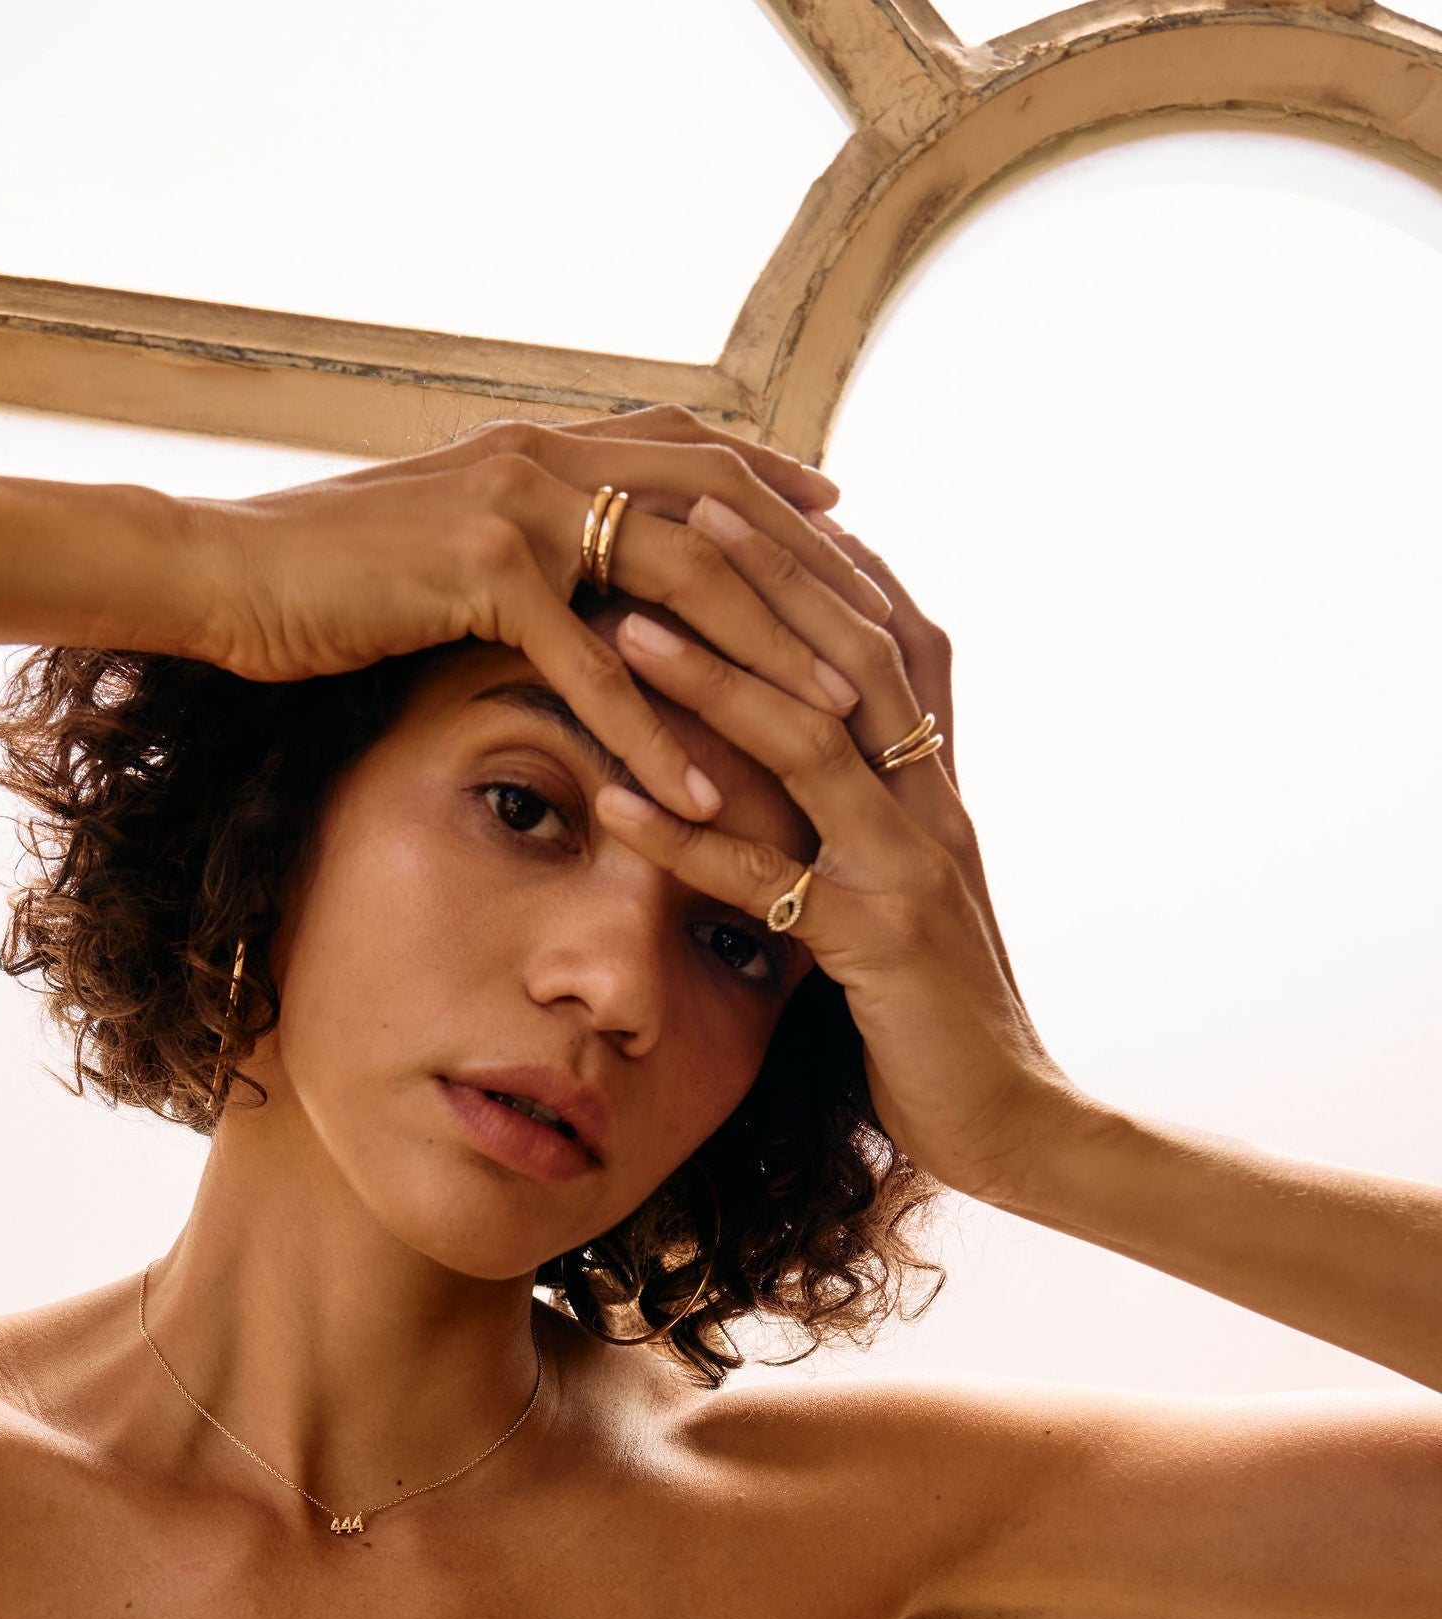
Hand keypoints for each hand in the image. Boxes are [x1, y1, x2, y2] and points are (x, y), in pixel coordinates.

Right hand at [180, 406, 892, 825]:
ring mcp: (517, 507)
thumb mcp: (433, 538)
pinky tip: (704, 793)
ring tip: (838, 728)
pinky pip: (594, 665)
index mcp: (541, 441)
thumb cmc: (317, 574)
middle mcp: (544, 456)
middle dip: (812, 581)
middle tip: (885, 648)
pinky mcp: (480, 573)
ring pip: (683, 584)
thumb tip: (552, 561)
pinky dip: (654, 732)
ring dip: (766, 657)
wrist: (216, 573)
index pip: (695, 452)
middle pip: (720, 513)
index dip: (777, 488)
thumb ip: (511, 535)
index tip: (849, 528)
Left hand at [592, 506, 1081, 1204]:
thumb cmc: (933, 1008)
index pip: (882, 633)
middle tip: (671, 509)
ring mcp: (911, 868)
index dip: (814, 558)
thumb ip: (863, 813)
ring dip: (712, 678)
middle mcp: (933, 804)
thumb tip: (798, 743)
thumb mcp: (903, 888)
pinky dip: (688, 837)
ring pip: (810, 743)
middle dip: (761, 574)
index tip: (733, 493)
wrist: (1011, 1119)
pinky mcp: (879, 944)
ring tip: (623, 625)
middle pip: (848, 654)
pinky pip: (769, 879)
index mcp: (937, 782)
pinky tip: (612, 805)